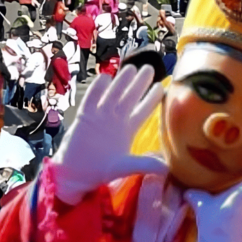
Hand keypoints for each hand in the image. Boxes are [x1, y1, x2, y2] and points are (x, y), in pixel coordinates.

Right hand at [50, 66, 168, 204]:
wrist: (75, 174)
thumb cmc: (99, 171)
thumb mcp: (124, 167)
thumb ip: (143, 164)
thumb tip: (166, 168)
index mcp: (127, 130)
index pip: (143, 111)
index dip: (152, 99)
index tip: (162, 87)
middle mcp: (115, 120)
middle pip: (129, 97)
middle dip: (139, 83)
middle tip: (150, 68)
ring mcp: (99, 117)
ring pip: (112, 94)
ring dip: (121, 82)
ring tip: (131, 68)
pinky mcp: (84, 117)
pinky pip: (91, 99)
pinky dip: (97, 89)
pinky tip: (104, 77)